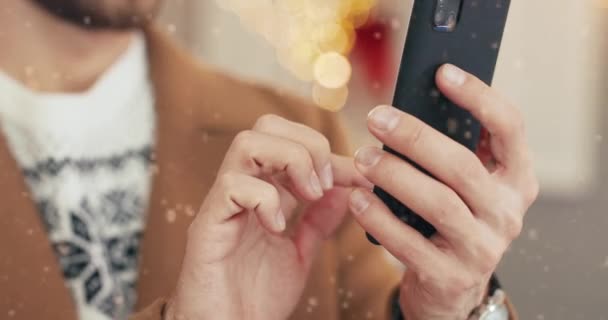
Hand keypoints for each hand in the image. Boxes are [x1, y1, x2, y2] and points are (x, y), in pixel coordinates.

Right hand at [165, 115, 370, 319]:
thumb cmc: (255, 296)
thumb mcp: (299, 252)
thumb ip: (318, 221)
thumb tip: (344, 190)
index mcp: (264, 192)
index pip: (295, 144)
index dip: (334, 154)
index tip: (364, 176)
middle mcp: (242, 189)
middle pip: (266, 125)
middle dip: (308, 144)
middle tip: (324, 184)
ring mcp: (222, 203)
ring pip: (247, 143)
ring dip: (290, 161)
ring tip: (307, 196)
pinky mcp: (207, 225)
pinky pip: (232, 186)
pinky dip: (265, 199)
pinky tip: (278, 227)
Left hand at [348, 64, 538, 319]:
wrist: (452, 288)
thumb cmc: (452, 220)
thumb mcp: (465, 186)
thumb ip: (451, 151)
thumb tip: (406, 109)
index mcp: (515, 179)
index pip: (510, 128)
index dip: (479, 97)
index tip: (443, 72)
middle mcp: (506, 212)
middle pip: (462, 165)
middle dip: (415, 137)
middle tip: (376, 118)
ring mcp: (482, 247)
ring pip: (437, 202)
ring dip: (393, 174)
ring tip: (363, 157)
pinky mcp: (450, 276)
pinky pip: (409, 242)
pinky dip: (379, 217)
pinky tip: (357, 199)